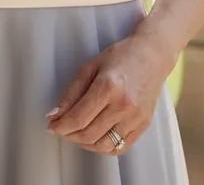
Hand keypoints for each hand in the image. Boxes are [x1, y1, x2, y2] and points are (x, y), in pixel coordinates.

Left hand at [44, 33, 174, 155]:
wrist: (151, 55)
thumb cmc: (120, 56)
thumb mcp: (90, 66)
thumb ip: (72, 92)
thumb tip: (55, 115)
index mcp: (108, 87)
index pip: (79, 118)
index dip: (61, 126)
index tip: (51, 126)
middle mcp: (123, 105)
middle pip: (89, 134)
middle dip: (70, 135)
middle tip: (61, 129)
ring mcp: (135, 118)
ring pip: (103, 145)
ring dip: (85, 144)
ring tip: (76, 134)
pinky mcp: (143, 126)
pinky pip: (120, 148)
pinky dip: (103, 147)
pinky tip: (95, 137)